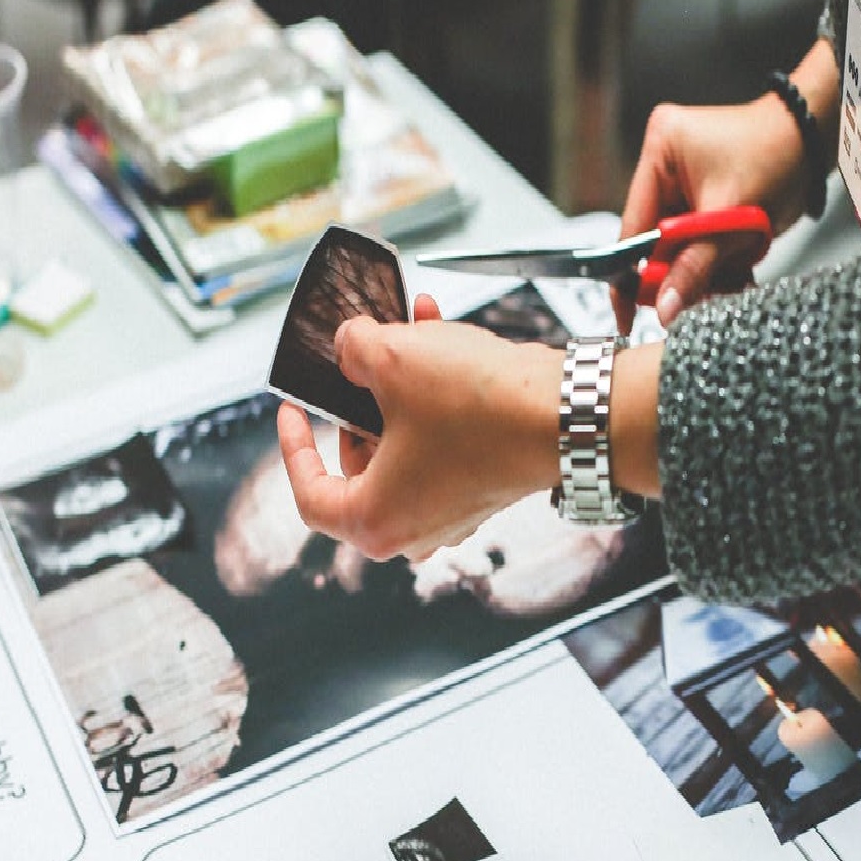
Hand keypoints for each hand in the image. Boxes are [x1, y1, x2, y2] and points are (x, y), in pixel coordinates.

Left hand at [281, 293, 564, 560]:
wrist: (569, 416)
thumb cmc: (483, 410)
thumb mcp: (392, 357)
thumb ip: (351, 348)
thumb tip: (349, 345)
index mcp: (374, 522)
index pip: (309, 493)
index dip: (291, 446)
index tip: (293, 411)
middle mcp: (412, 530)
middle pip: (359, 462)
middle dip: (358, 400)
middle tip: (358, 363)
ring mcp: (449, 514)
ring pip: (402, 445)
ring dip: (401, 386)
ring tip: (409, 329)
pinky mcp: (479, 490)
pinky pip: (439, 444)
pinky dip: (434, 399)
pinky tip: (439, 342)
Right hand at [618, 96, 808, 330]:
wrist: (818, 141)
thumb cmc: (779, 155)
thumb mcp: (730, 219)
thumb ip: (694, 268)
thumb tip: (664, 308)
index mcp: (660, 150)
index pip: (632, 227)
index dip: (630, 275)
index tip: (626, 315)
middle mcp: (666, 164)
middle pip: (656, 243)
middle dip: (680, 272)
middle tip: (694, 298)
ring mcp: (685, 183)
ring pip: (680, 249)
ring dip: (704, 270)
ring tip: (731, 273)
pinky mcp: (704, 199)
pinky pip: (699, 243)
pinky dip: (717, 261)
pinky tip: (736, 266)